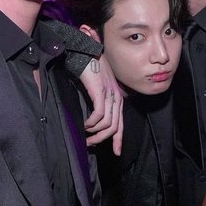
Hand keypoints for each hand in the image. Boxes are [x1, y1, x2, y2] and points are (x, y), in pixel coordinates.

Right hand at [77, 41, 123, 155]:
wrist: (85, 53)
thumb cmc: (90, 70)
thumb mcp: (98, 88)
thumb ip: (100, 101)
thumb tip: (95, 118)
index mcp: (117, 98)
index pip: (121, 123)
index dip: (119, 139)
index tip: (116, 152)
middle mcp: (116, 98)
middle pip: (114, 127)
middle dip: (103, 139)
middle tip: (90, 144)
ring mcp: (109, 95)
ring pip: (107, 124)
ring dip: (95, 132)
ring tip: (85, 134)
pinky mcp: (100, 92)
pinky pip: (99, 115)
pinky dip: (91, 123)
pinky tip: (85, 124)